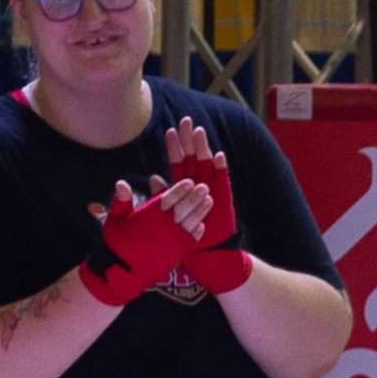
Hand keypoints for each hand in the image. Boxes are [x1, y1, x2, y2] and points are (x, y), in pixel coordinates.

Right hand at [79, 177, 210, 305]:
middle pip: (182, 209)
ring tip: (209, 200)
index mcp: (148, 216)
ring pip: (190, 222)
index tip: (189, 182)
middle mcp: (163, 227)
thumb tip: (121, 183)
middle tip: (204, 187)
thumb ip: (122, 201)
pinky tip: (203, 224)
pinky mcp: (177, 254)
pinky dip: (197, 232)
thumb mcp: (115, 219)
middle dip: (194, 197)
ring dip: (200, 211)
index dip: (179, 190)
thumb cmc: (117, 242)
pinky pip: (191, 241)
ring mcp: (172, 241)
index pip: (167, 199)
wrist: (121, 271)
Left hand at [165, 116, 250, 294]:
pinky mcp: (223, 199)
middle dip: (190, 140)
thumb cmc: (182, 237)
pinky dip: (221, 168)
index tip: (170, 130)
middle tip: (186, 121)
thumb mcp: (164, 216)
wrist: (203, 255)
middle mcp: (198, 186)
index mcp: (184, 188)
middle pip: (194, 158)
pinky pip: (222, 181)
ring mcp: (212, 191)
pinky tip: (218, 155)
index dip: (175, 147)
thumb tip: (153, 178)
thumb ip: (160, 197)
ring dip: (203, 148)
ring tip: (199, 132)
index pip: (179, 163)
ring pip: (207, 165)